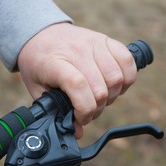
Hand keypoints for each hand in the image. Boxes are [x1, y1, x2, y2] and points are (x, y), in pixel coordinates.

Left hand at [17, 23, 136, 137]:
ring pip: (117, 78)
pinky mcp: (106, 40)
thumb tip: (77, 132)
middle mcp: (77, 51)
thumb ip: (56, 111)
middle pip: (101, 88)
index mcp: (55, 63)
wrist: (40, 33)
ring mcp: (94, 43)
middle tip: (88, 110)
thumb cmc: (38, 63)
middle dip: (97, 108)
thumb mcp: (37, 89)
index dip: (84, 108)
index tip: (80, 117)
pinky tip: (115, 85)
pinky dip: (127, 78)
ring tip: (100, 97)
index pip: (78, 85)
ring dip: (112, 96)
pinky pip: (128, 61)